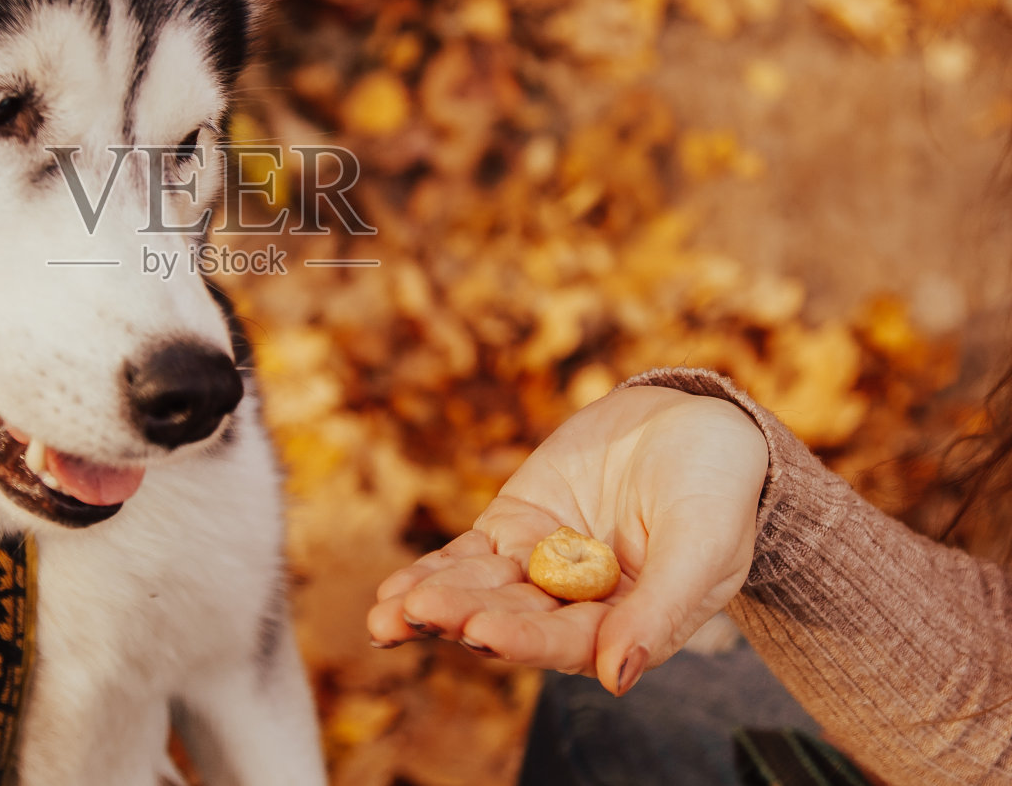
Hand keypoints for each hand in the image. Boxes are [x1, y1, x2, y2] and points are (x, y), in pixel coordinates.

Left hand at [367, 385, 767, 694]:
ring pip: (481, 591)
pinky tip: (392, 594)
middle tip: (416, 616)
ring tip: (385, 617)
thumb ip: (660, 612)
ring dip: (433, 604)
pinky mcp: (516, 526)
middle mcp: (579, 605)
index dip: (524, 638)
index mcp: (629, 624)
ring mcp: (542, 565)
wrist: (697, 423)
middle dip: (463, 619)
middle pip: (513, 619)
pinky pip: (468, 555)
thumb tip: (617, 679)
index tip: (481, 633)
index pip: (569, 641)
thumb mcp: (702, 546)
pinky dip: (433, 571)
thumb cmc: (718, 489)